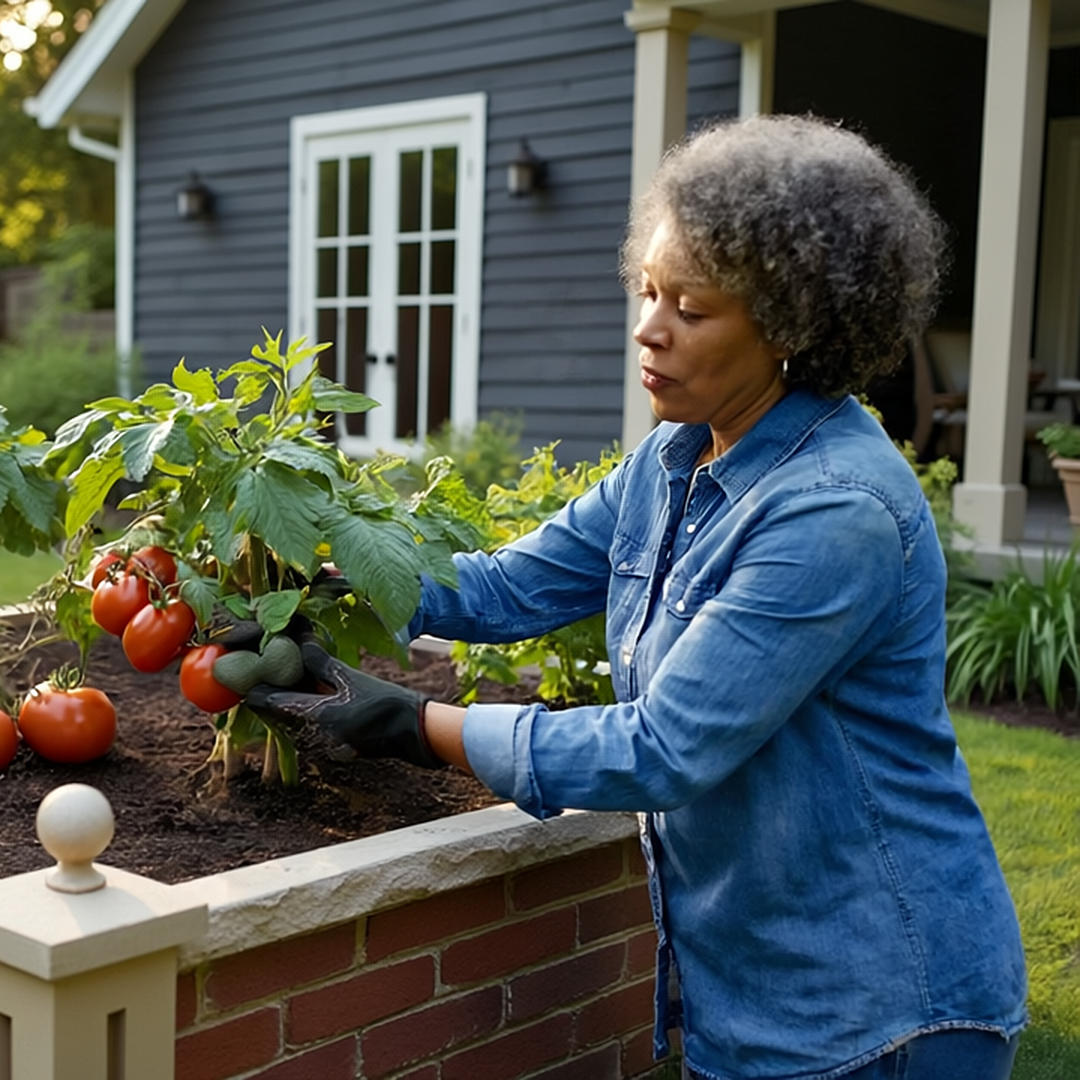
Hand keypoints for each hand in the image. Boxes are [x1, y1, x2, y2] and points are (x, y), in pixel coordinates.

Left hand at [241, 639, 444, 769]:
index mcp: (312, 717)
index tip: (244, 670)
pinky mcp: (329, 749)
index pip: (265, 703)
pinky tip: (306, 696)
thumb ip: (319, 662)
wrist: (412, 731)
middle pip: (272, 715)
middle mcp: (309, 737)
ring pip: (286, 724)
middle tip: (260, 670)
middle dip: (266, 693)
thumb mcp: (349, 677)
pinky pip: (303, 730)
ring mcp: (319, 746)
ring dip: (282, 704)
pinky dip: (299, 713)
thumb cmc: (384, 702)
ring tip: (282, 680)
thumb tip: (296, 642)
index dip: (251, 686)